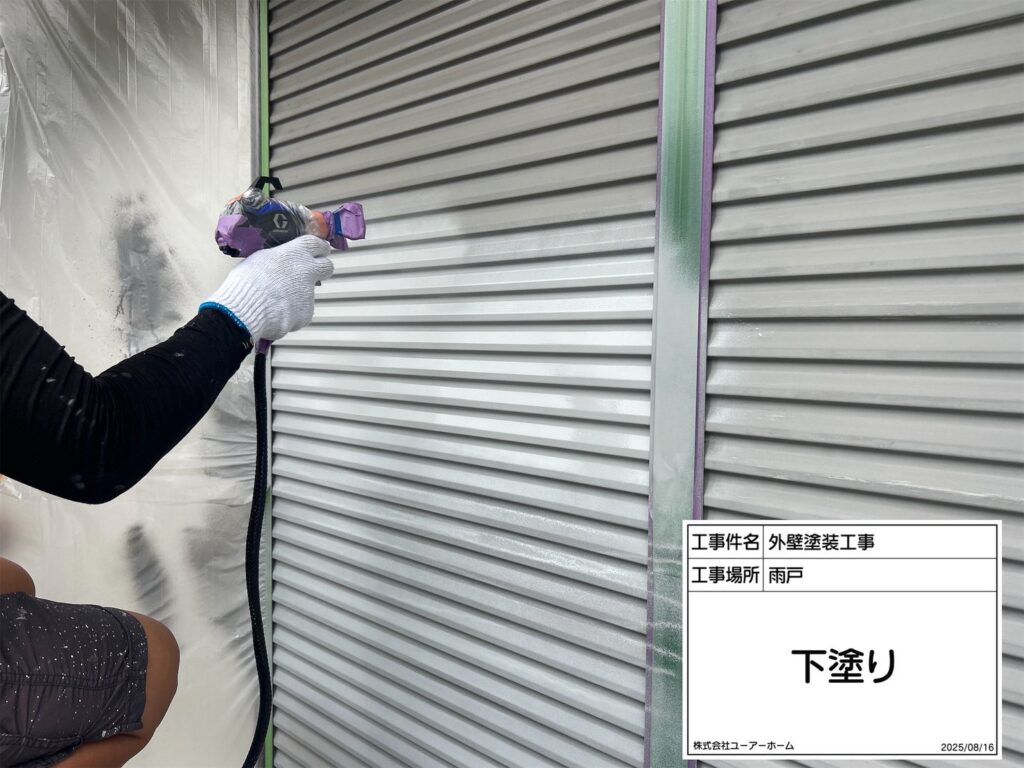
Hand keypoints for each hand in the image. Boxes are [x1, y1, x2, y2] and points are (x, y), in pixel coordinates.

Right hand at [202, 235, 333, 342]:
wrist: (246, 308)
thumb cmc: (247, 281)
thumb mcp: (261, 258)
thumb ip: (278, 259)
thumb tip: (281, 265)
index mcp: (296, 253)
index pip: (318, 244)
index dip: (319, 248)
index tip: (319, 251)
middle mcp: (308, 271)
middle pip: (327, 267)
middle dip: (321, 269)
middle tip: (308, 274)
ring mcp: (309, 293)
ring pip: (308, 293)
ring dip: (296, 296)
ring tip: (273, 301)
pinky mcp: (307, 313)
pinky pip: (300, 312)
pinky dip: (290, 314)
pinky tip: (274, 313)